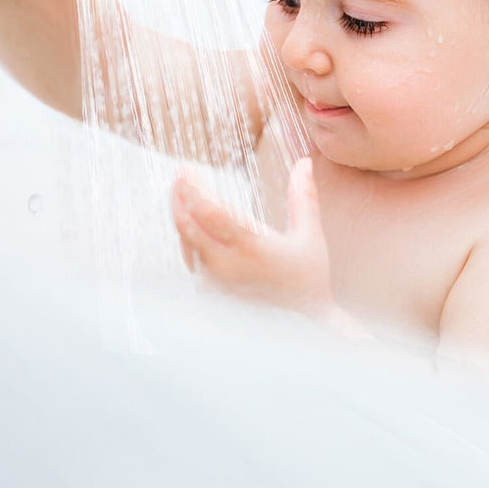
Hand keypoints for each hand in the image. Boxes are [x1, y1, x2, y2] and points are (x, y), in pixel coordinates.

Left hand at [171, 157, 333, 312]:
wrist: (305, 325)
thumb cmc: (309, 279)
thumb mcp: (311, 236)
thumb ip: (304, 196)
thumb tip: (304, 161)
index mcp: (252, 248)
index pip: (210, 212)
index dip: (193, 188)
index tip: (184, 169)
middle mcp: (228, 266)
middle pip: (188, 226)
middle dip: (179, 198)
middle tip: (178, 177)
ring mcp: (217, 283)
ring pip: (186, 243)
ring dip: (180, 216)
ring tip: (180, 195)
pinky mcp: (212, 294)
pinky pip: (191, 261)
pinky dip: (187, 238)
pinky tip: (189, 225)